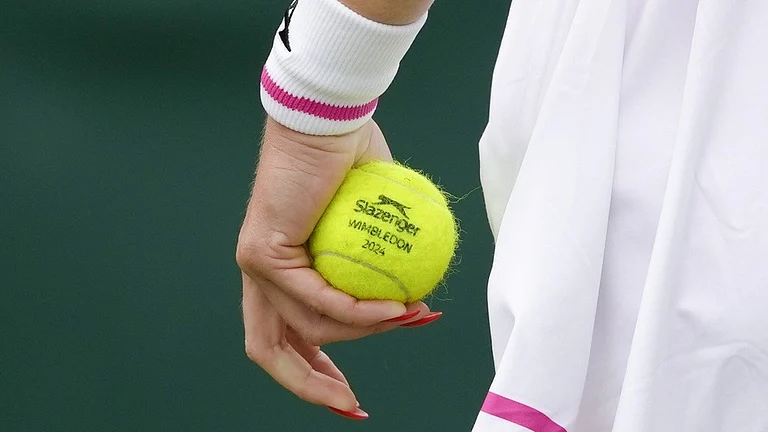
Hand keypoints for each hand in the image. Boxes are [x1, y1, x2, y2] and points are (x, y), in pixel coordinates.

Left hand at [236, 118, 434, 414]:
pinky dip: (359, 309)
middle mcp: (262, 274)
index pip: (288, 335)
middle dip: (312, 387)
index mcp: (283, 271)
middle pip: (272, 350)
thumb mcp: (376, 225)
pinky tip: (397, 305)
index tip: (352, 396)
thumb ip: (382, 263)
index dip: (316, 371)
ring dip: (367, 330)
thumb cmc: (354, 160)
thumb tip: (414, 296)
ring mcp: (258, 265)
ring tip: (410, 311)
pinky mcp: (263, 253)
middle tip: (355, 406)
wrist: (329, 118)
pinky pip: (317, 297)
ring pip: (311, 325)